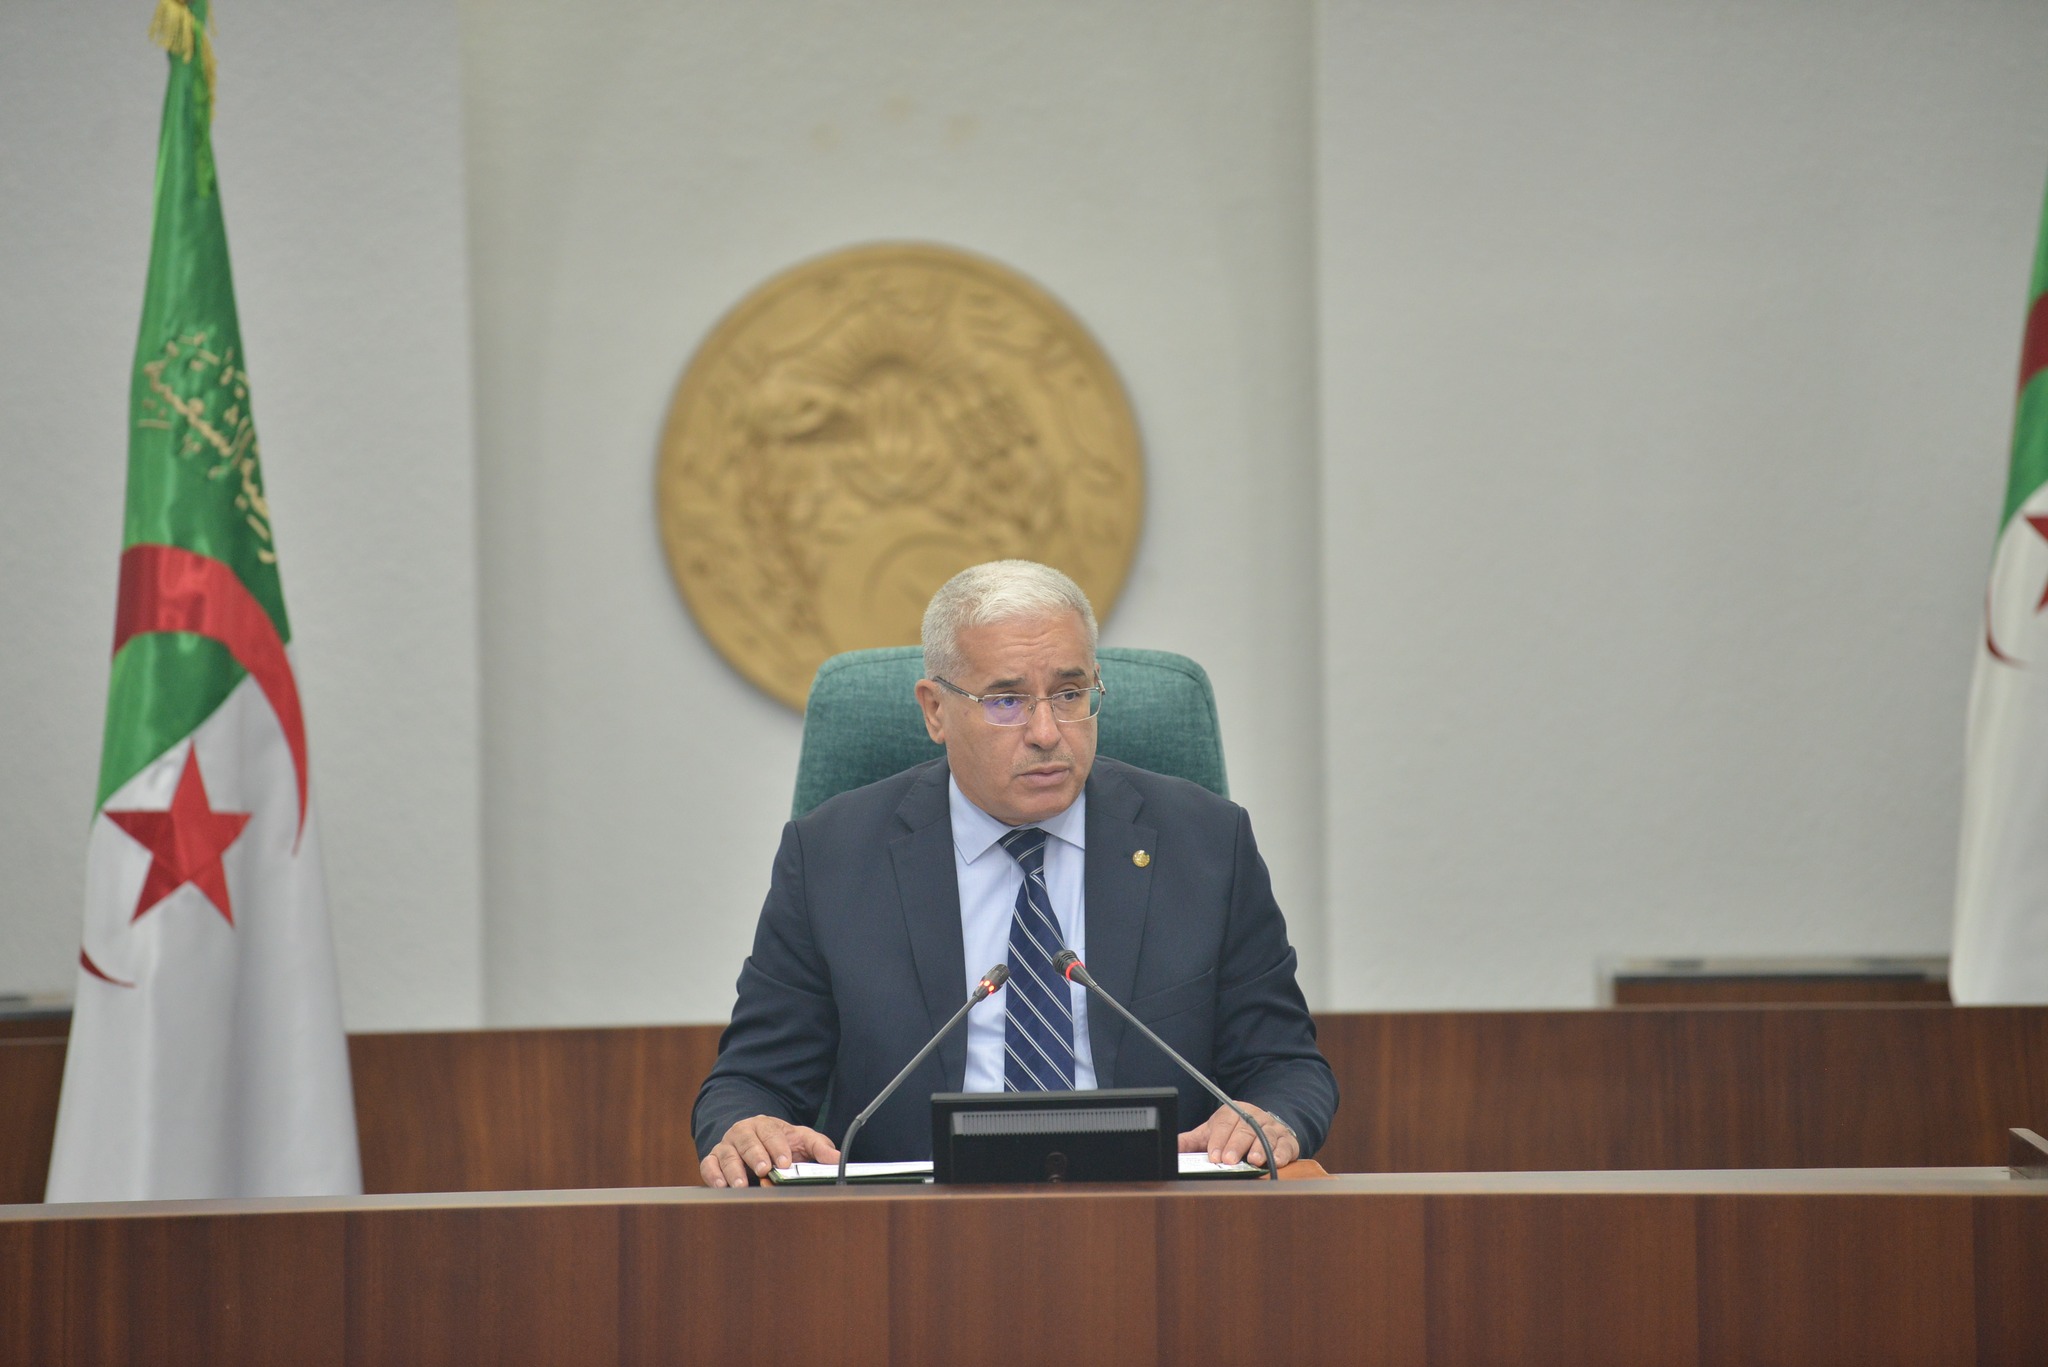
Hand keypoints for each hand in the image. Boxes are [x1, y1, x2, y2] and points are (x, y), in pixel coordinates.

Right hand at [701, 1115, 840, 1187]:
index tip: (785, 1162)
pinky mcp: (712, 1160)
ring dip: (733, 1169)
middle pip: (747, 1141)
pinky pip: (708, 1165)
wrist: (753, 1138)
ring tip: (741, 1185)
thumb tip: (837, 1158)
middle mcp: (743, 1132)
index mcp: (765, 1125)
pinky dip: (712, 1175)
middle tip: (763, 1169)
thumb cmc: (779, 1142)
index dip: (777, 1147)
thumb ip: (819, 1147)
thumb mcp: (801, 1140)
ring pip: (726, 1154)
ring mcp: (726, 1146)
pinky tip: (720, 1186)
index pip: (771, 1132)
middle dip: (755, 1155)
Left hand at [1178, 1101, 1297, 1169]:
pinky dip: (1282, 1153)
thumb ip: (1191, 1141)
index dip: (1218, 1139)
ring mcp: (1272, 1127)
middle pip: (1244, 1129)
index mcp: (1233, 1111)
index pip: (1224, 1123)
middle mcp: (1253, 1116)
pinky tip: (1276, 1161)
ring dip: (1260, 1148)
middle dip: (1236, 1145)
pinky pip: (1286, 1145)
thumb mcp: (1211, 1133)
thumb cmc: (1233, 1133)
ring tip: (1253, 1160)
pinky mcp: (1287, 1140)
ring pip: (1266, 1136)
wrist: (1263, 1126)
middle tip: (1229, 1160)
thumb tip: (1170, 1147)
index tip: (1213, 1156)